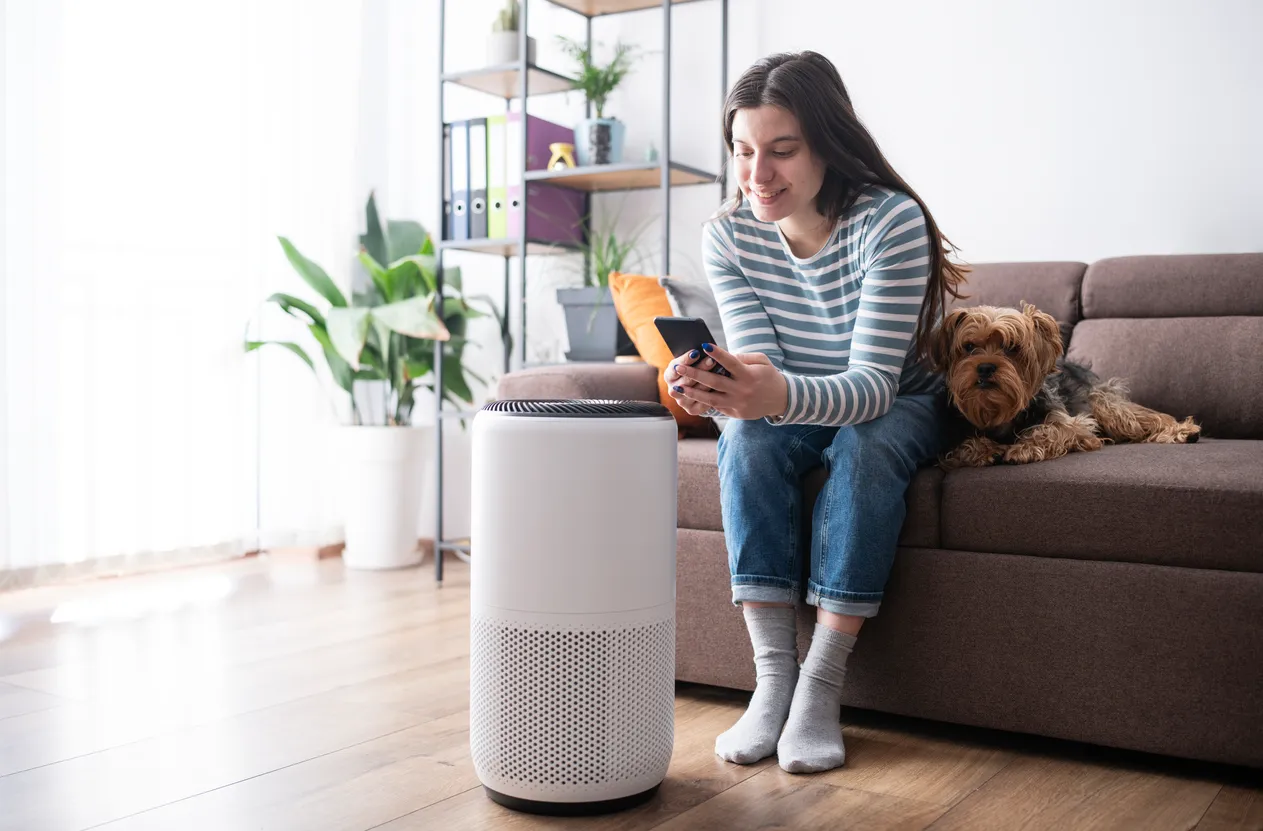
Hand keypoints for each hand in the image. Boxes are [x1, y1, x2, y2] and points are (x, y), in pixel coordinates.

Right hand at [663, 348, 720, 411]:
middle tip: (711, 360)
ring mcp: (681, 401)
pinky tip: (721, 387)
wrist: (698, 388)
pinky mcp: (691, 410)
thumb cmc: (696, 368)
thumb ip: (694, 357)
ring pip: (696, 391)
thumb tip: (704, 347)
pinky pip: (703, 402)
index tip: (696, 352)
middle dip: (700, 369)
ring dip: (708, 381)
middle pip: (687, 379)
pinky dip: (711, 394)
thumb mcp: (691, 362)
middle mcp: (672, 390)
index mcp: (669, 375)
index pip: (675, 367)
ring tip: (720, 371)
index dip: (686, 360)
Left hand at [667, 343, 788, 419]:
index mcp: (749, 375)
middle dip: (695, 374)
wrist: (781, 400)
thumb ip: (743, 358)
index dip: (717, 354)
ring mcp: (737, 404)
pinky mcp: (735, 413)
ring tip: (678, 387)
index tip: (703, 345)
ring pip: (711, 398)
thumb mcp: (761, 362)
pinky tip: (689, 396)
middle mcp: (742, 390)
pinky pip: (716, 406)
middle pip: (715, 382)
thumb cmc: (769, 376)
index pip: (730, 363)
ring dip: (692, 392)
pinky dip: (703, 401)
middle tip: (679, 367)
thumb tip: (723, 355)